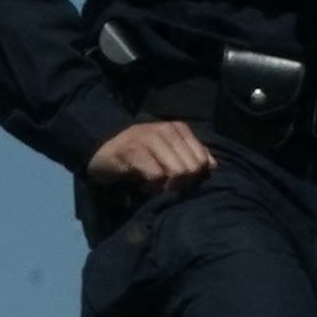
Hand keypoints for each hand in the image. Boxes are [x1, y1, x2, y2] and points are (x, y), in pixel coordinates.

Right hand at [82, 119, 217, 200]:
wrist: (103, 146)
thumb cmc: (140, 152)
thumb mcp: (168, 150)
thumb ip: (191, 155)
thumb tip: (213, 166)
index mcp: (179, 129)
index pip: (203, 160)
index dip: (195, 178)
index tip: (179, 183)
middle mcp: (167, 131)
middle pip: (192, 168)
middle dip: (181, 184)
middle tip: (165, 187)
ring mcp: (150, 139)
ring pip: (177, 171)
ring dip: (166, 186)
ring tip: (154, 186)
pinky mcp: (134, 151)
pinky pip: (156, 176)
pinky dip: (151, 187)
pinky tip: (143, 186)